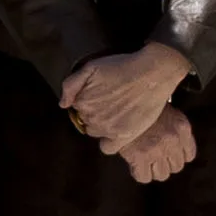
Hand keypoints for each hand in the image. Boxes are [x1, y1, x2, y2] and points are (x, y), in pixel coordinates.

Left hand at [62, 44, 192, 151]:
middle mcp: (92, 118)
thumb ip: (71, 84)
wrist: (152, 73)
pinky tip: (116, 131)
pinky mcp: (123, 136)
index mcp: (82, 102)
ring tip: (117, 111)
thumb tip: (63, 104)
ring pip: (96, 132)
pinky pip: (107, 148)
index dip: (89, 99)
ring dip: (103, 124)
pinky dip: (109, 142)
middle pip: (86, 120)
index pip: (78, 107)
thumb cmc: (122, 67)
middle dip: (95, 111)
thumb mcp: (91, 67)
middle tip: (111, 100)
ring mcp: (107, 129)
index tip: (101, 93)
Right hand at [109, 107, 197, 184]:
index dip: (177, 155)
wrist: (122, 100)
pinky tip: (135, 163)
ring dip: (153, 170)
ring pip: (162, 175)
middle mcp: (172, 141)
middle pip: (176, 167)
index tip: (168, 152)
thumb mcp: (167, 111)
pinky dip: (139, 173)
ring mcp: (156, 150)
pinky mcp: (139, 157)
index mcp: (182, 128)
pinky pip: (144, 177)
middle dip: (166, 163)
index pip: (189, 155)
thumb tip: (175, 148)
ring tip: (145, 160)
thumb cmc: (143, 105)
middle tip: (155, 156)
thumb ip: (174, 129)